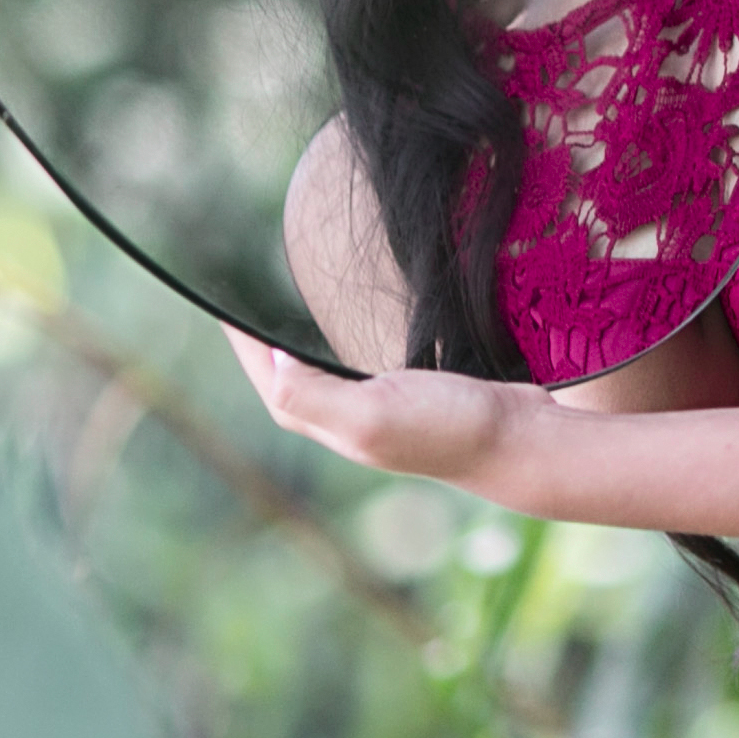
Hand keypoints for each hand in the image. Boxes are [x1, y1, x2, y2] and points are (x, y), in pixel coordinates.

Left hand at [227, 329, 543, 489]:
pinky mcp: (407, 396)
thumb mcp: (373, 412)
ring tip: (281, 305)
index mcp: (330, 425)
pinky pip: (355, 367)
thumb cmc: (449, 427)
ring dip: (296, 343)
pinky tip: (347, 328)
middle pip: (286, 380)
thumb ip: (314, 394)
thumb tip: (268, 364)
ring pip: (319, 375)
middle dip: (260, 344)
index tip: (220, 299)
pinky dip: (338, 344)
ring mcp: (378, 410)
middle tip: (242, 296)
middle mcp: (346, 421)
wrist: (519, 441)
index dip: (241, 342)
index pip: (268, 381)